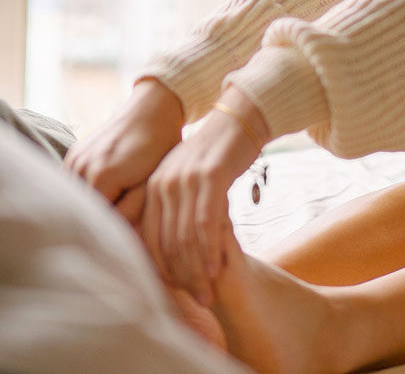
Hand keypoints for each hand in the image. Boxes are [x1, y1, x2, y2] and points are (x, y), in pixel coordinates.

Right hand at [64, 79, 184, 224]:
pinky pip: (75, 185)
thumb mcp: (153, 181)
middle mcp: (82, 168)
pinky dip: (88, 193)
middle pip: (86, 211)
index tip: (129, 238)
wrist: (152, 109)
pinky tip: (108, 193)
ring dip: (94, 207)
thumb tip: (117, 235)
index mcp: (103, 177)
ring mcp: (74, 160)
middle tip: (124, 228)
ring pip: (78, 199)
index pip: (99, 221)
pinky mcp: (73, 155)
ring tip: (118, 208)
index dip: (113, 232)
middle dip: (103, 221)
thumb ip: (131, 211)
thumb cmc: (161, 146)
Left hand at [142, 85, 268, 304]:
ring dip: (197, 271)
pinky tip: (218, 269)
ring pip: (185, 237)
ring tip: (209, 292)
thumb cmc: (221, 152)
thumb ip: (180, 204)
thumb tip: (179, 240)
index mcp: (154, 187)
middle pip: (166, 242)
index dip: (163, 269)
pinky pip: (206, 223)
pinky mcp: (209, 178)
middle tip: (199, 301)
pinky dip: (210, 251)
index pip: (149, 238)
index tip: (181, 292)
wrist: (241, 118)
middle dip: (182, 277)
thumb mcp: (192, 177)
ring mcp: (184, 181)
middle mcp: (162, 185)